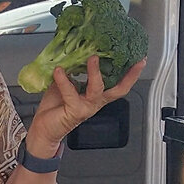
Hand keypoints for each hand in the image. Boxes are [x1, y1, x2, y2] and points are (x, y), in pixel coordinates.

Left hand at [26, 54, 146, 159]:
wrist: (43, 130)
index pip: (119, 85)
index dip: (131, 75)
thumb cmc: (55, 108)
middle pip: (118, 90)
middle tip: (129, 58)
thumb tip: (73, 54)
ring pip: (97, 89)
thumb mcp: (66, 85)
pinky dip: (64, 80)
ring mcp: (86, 108)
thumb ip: (72, 72)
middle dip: (128, 75)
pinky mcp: (74, 111)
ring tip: (92, 58)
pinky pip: (71, 93)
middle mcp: (95, 102)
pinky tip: (59, 71)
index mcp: (96, 96)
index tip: (140, 60)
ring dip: (95, 72)